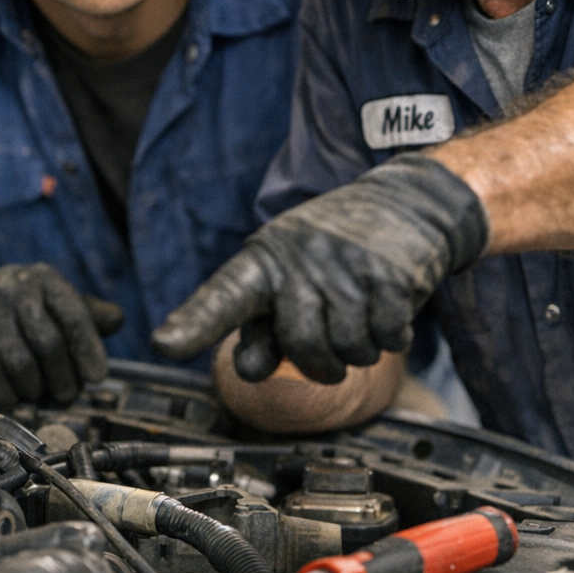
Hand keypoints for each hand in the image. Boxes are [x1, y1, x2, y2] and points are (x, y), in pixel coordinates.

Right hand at [0, 249, 122, 408]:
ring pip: (19, 362)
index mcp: (42, 279)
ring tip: (39, 395)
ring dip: (34, 389)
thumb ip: (84, 312)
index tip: (96, 378)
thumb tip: (117, 320)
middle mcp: (13, 289)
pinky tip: (13, 400)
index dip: (88, 349)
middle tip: (67, 396)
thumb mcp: (48, 299)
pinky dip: (4, 394)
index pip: (74, 314)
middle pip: (48, 343)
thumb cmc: (12, 305)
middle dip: (62, 378)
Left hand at [152, 155, 486, 382]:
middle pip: (301, 347)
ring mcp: (348, 266)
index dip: (194, 323)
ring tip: (364, 313)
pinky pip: (387, 339)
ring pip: (349, 352)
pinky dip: (392, 337)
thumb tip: (247, 370)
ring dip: (361, 350)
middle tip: (333, 347)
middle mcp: (301, 259)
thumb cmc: (336, 250)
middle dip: (322, 363)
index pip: (224, 295)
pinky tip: (390, 307)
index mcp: (265, 259)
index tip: (165, 345)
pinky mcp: (391, 275)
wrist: (408, 202)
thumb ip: (264, 326)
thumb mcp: (290, 276)